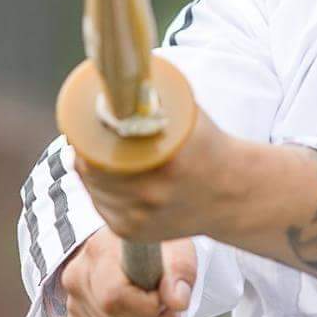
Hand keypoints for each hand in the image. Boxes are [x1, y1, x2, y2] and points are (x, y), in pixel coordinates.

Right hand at [57, 228, 197, 316]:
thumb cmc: (156, 247)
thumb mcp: (177, 248)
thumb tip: (177, 300)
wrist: (137, 251)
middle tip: (170, 313)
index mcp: (99, 253)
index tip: (164, 297)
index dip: (150, 307)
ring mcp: (75, 306)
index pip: (116, 297)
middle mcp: (79, 280)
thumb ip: (179, 272)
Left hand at [74, 107, 239, 244]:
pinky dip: (100, 192)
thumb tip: (114, 83)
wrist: (232, 195)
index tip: (85, 125)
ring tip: (98, 157)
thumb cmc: (208, 148)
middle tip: (86, 138)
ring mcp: (140, 218)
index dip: (85, 136)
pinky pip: (102, 207)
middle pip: (91, 170)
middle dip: (84, 152)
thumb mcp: (187, 116)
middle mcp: (151, 194)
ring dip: (90, 173)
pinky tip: (108, 180)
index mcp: (165, 161)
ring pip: (93, 190)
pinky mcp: (134, 233)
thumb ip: (151, 101)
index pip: (100, 149)